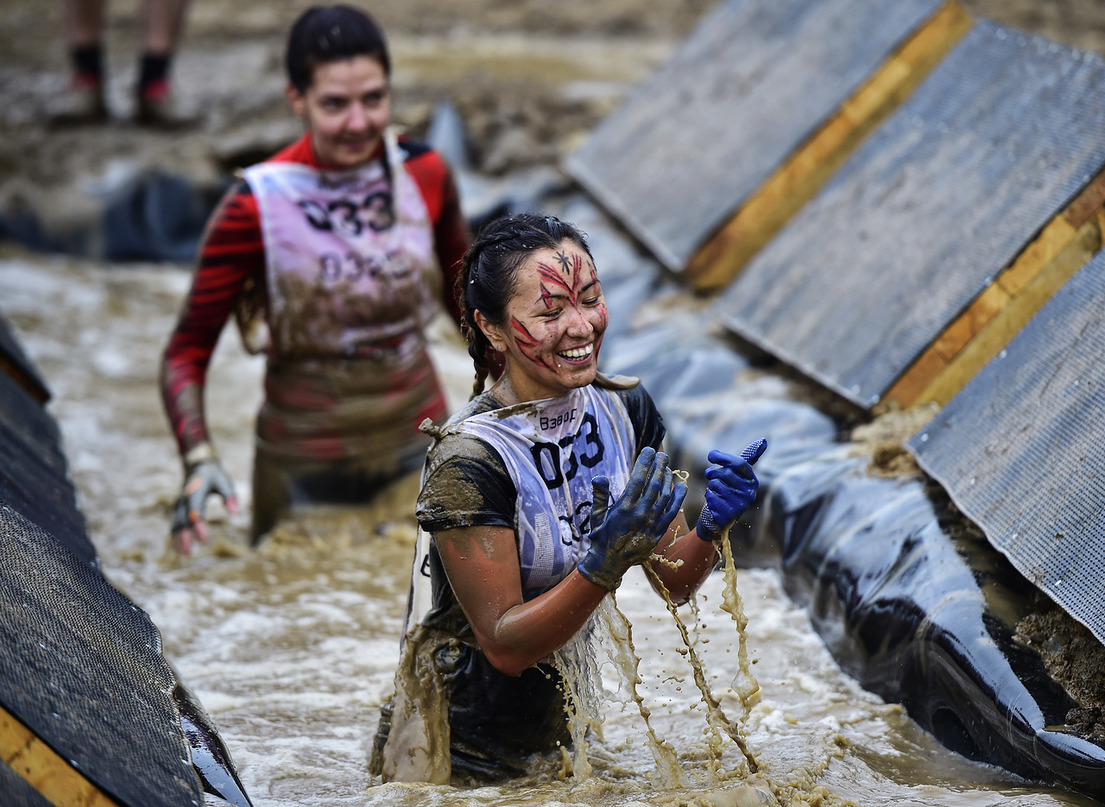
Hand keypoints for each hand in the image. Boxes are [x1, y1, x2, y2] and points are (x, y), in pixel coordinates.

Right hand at [171, 458, 238, 554]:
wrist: (198, 466)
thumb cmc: (215, 476)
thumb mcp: (225, 483)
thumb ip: (230, 498)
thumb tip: (236, 514)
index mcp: (195, 490)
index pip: (195, 509)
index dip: (198, 524)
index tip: (203, 540)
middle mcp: (184, 498)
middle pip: (182, 519)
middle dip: (184, 536)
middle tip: (189, 552)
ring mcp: (179, 504)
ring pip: (175, 523)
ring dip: (178, 539)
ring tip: (184, 554)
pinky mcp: (178, 509)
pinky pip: (174, 524)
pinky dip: (176, 536)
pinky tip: (180, 549)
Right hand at [577, 447, 687, 589]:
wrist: (610, 563)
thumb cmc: (601, 537)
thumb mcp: (596, 516)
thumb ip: (599, 495)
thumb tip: (599, 477)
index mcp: (624, 508)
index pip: (638, 479)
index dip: (645, 463)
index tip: (649, 450)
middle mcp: (640, 514)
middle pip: (654, 484)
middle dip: (659, 466)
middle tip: (661, 455)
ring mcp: (651, 523)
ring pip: (665, 496)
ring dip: (668, 479)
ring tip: (668, 466)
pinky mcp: (658, 531)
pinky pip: (671, 511)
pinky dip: (678, 498)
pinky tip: (680, 486)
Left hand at [696, 438, 766, 541]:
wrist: (720, 518)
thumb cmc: (726, 492)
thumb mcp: (735, 476)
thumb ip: (740, 462)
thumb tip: (763, 441)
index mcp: (752, 481)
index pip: (740, 464)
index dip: (724, 458)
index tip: (711, 455)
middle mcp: (749, 493)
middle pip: (726, 473)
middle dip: (713, 472)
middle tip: (709, 474)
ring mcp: (739, 505)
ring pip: (716, 484)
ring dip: (710, 486)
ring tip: (716, 492)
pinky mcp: (727, 514)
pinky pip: (710, 496)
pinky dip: (708, 496)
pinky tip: (714, 502)